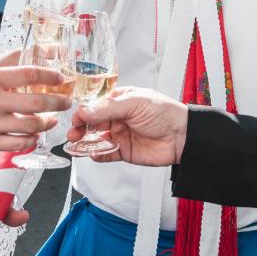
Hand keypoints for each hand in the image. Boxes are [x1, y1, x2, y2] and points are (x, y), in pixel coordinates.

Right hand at [0, 65, 70, 152]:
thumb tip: (36, 51)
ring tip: (51, 120)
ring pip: (31, 126)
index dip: (51, 76)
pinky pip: (18, 143)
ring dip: (47, 123)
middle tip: (66, 102)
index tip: (62, 78)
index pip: (30, 73)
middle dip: (58, 103)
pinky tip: (34, 136)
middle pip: (37, 102)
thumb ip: (7, 64)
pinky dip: (31, 140)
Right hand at [67, 86, 188, 166]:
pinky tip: (92, 153)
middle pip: (91, 123)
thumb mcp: (134, 103)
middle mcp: (117, 117)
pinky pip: (105, 154)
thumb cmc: (164, 113)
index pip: (94, 105)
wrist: (182, 136)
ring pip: (95, 139)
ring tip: (77, 145)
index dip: (83, 112)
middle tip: (73, 134)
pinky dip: (96, 155)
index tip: (77, 119)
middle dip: (80, 128)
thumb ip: (107, 108)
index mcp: (119, 100)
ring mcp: (119, 134)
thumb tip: (84, 111)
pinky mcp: (123, 151)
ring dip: (84, 142)